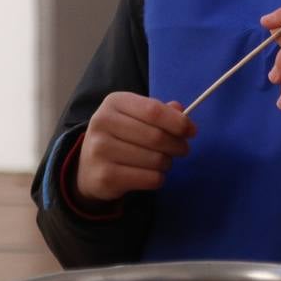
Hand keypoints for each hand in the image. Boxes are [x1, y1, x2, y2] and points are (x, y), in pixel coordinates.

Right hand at [74, 93, 194, 205]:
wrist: (89, 166)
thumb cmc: (121, 135)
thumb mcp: (137, 116)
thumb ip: (160, 111)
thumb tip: (183, 112)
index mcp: (114, 102)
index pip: (153, 110)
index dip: (178, 122)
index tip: (192, 131)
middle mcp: (103, 122)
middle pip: (156, 136)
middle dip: (177, 145)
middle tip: (182, 149)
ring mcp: (100, 150)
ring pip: (155, 159)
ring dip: (167, 163)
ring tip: (163, 161)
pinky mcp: (105, 176)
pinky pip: (149, 179)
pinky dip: (158, 178)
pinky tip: (152, 174)